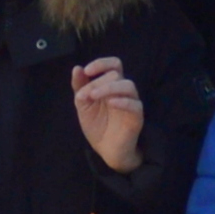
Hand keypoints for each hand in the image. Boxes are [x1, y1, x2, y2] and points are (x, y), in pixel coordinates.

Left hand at [73, 55, 146, 171]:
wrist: (106, 150)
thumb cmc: (97, 125)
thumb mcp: (83, 105)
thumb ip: (80, 87)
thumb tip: (77, 68)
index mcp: (111, 85)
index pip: (114, 64)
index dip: (102, 63)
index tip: (87, 71)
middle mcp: (123, 91)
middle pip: (116, 75)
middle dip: (98, 82)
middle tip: (86, 95)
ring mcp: (132, 102)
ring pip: (128, 85)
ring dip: (108, 88)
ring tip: (93, 96)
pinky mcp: (137, 116)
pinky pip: (135, 104)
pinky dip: (123, 101)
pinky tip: (111, 103)